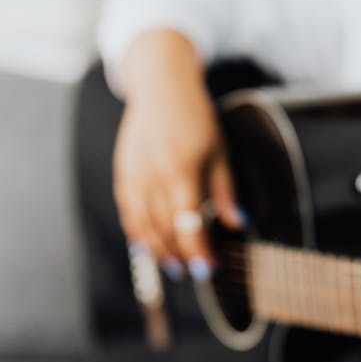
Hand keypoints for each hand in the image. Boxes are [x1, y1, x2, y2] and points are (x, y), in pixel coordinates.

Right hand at [113, 30, 245, 278]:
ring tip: (174, 267)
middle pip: (162, 230)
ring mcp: (134, 175)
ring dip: (157, 251)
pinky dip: (137, 233)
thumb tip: (237, 224)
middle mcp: (153, 176)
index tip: (209, 269)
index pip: (188, 223)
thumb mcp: (220, 152)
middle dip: (179, 256)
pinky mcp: (123, 173)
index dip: (198, 250)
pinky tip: (149, 247)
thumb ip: (226, 191)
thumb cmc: (196, 118)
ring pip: (141, 226)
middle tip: (194, 275)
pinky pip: (128, 212)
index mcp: (181, 170)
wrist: (160, 86)